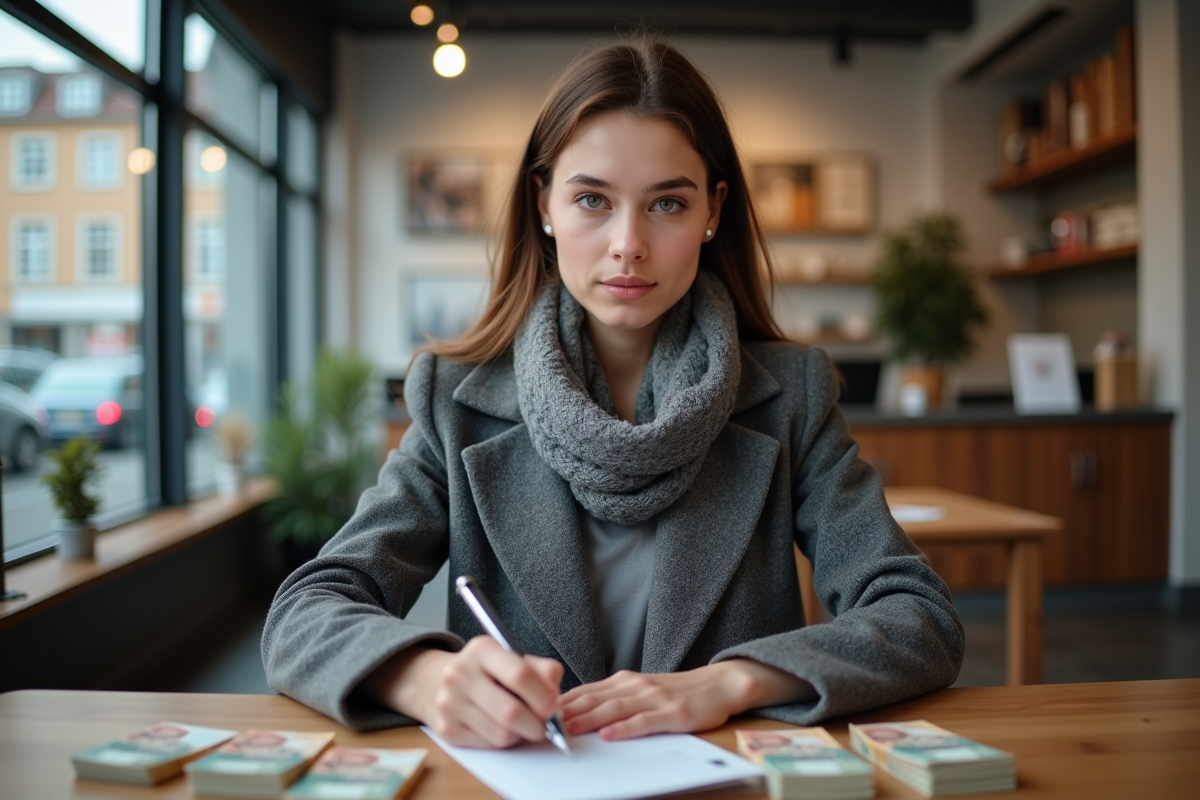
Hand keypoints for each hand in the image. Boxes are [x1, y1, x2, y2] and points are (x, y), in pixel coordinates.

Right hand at [366, 637, 563, 748]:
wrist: (435, 682)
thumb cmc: (485, 671)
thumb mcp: (511, 658)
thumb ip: (540, 669)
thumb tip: (554, 687)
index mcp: (481, 650)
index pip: (519, 675)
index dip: (543, 696)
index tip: (554, 706)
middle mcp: (460, 674)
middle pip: (510, 712)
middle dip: (537, 724)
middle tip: (545, 725)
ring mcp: (449, 703)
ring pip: (501, 734)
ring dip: (520, 734)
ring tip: (521, 723)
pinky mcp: (446, 730)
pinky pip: (488, 745)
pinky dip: (503, 741)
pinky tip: (501, 727)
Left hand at [559, 659, 811, 740]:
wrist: (718, 684)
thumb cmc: (676, 692)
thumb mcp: (640, 690)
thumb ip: (612, 698)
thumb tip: (576, 711)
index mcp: (624, 680)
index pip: (584, 690)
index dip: (559, 701)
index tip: (535, 712)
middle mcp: (635, 685)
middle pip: (594, 698)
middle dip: (566, 711)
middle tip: (541, 723)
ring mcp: (653, 697)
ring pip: (614, 708)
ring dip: (588, 718)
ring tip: (566, 729)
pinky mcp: (672, 712)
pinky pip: (644, 721)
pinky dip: (625, 728)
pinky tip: (609, 735)